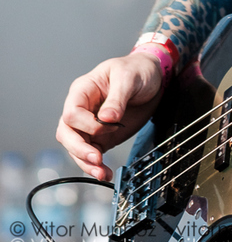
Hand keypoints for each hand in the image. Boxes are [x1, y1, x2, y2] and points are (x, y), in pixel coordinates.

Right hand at [56, 51, 163, 180]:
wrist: (154, 76)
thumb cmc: (137, 69)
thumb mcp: (128, 77)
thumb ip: (117, 98)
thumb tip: (106, 118)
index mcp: (83, 90)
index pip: (71, 113)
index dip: (86, 124)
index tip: (108, 126)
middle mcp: (83, 108)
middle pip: (67, 134)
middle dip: (79, 149)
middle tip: (97, 158)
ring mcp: (91, 124)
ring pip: (76, 148)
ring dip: (87, 163)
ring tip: (102, 173)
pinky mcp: (102, 136)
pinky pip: (92, 154)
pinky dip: (96, 166)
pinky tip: (105, 172)